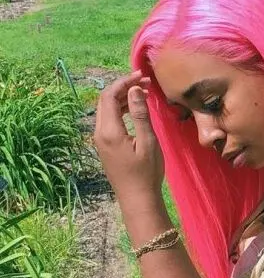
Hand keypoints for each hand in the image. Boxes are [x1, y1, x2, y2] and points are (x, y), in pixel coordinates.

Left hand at [94, 71, 164, 205]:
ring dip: (122, 99)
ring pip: (106, 110)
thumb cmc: (146, 173)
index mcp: (109, 130)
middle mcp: (100, 133)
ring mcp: (100, 141)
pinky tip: (134, 111)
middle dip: (123, 88)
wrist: (137, 199)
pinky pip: (109, 121)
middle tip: (144, 84)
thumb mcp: (148, 142)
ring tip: (142, 95)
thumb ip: (141, 115)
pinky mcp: (105, 147)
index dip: (124, 82)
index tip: (141, 77)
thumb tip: (135, 90)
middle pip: (105, 101)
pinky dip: (120, 111)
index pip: (109, 95)